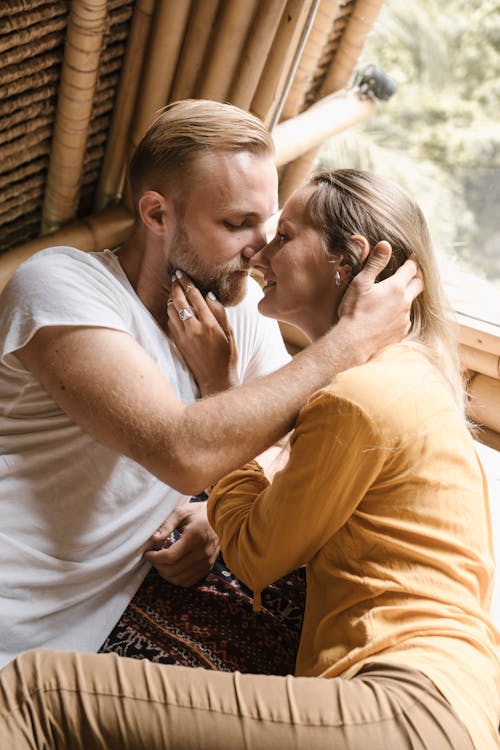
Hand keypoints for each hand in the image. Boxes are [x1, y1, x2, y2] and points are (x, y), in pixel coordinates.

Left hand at [145, 502, 219, 586]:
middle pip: (173, 570)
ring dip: (166, 574)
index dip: (155, 558)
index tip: (147, 552)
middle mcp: (203, 552)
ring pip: (180, 579)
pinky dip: (176, 579)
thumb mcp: (182, 512)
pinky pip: (189, 581)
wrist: (223, 517)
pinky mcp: (208, 567)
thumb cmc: (199, 512)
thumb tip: (153, 538)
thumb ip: (167, 524)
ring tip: (160, 563)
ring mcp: (207, 562)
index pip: (170, 556)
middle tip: (152, 557)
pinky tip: (171, 568)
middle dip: (157, 566)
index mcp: (195, 536)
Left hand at [168, 272, 238, 395]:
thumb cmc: (227, 357)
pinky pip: (170, 322)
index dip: (188, 283)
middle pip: (180, 301)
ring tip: (174, 291)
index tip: (182, 273)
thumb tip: (209, 295)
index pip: (195, 297)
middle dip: (176, 286)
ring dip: (171, 299)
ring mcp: (183, 337)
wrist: (215, 380)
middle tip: (175, 276)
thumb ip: (220, 313)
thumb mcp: (229, 334)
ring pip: (171, 311)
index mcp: (210, 325)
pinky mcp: (177, 343)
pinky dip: (171, 313)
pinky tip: (174, 309)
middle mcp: (194, 329)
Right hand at [338, 241, 422, 355]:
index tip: (413, 256)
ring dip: (407, 296)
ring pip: (411, 302)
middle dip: (418, 275)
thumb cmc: (355, 311)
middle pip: (419, 284)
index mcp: (396, 287)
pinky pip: (405, 319)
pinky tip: (390, 315)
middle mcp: (405, 302)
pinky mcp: (401, 332)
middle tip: (414, 271)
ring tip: (398, 295)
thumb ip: (375, 263)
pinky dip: (400, 313)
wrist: (353, 342)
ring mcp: (404, 318)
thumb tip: (386, 244)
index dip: (412, 261)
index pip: (411, 269)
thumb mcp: (361, 283)